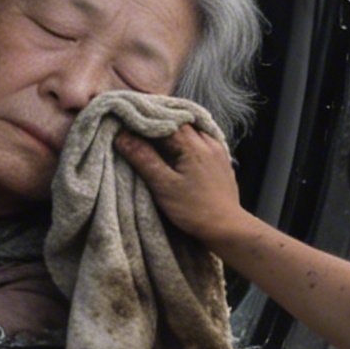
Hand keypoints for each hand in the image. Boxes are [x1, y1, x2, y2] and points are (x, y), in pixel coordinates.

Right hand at [117, 123, 245, 246]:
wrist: (227, 228)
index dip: (145, 120)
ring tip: (156, 138)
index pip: (165, 121)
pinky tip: (178, 150)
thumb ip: (143, 159)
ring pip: (192, 131)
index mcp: (194, 145)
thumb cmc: (194, 210)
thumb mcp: (164, 186)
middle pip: (180, 123)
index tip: (127, 122)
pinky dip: (187, 141)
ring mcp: (218, 150)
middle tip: (138, 127)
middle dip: (159, 124)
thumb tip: (122, 137)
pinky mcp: (221, 161)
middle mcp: (209, 142)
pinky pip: (201, 141)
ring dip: (174, 131)